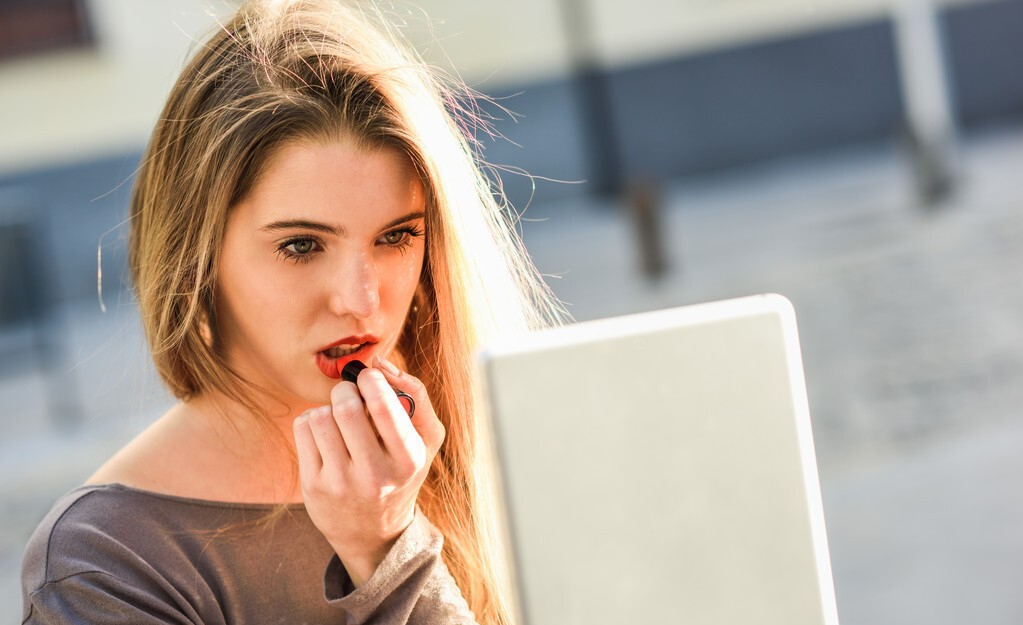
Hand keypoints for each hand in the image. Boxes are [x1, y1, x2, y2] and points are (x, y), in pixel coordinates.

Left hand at [293, 355, 444, 586]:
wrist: (374, 531)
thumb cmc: (401, 471)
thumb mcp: (425, 440)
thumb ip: (416, 396)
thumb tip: (381, 364)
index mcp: (408, 459)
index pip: (385, 407)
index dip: (372, 380)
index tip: (369, 376)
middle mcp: (375, 475)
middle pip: (347, 407)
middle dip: (346, 389)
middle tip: (351, 394)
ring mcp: (340, 483)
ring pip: (320, 416)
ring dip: (328, 407)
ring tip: (339, 419)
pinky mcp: (313, 486)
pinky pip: (303, 428)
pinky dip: (312, 420)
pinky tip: (325, 433)